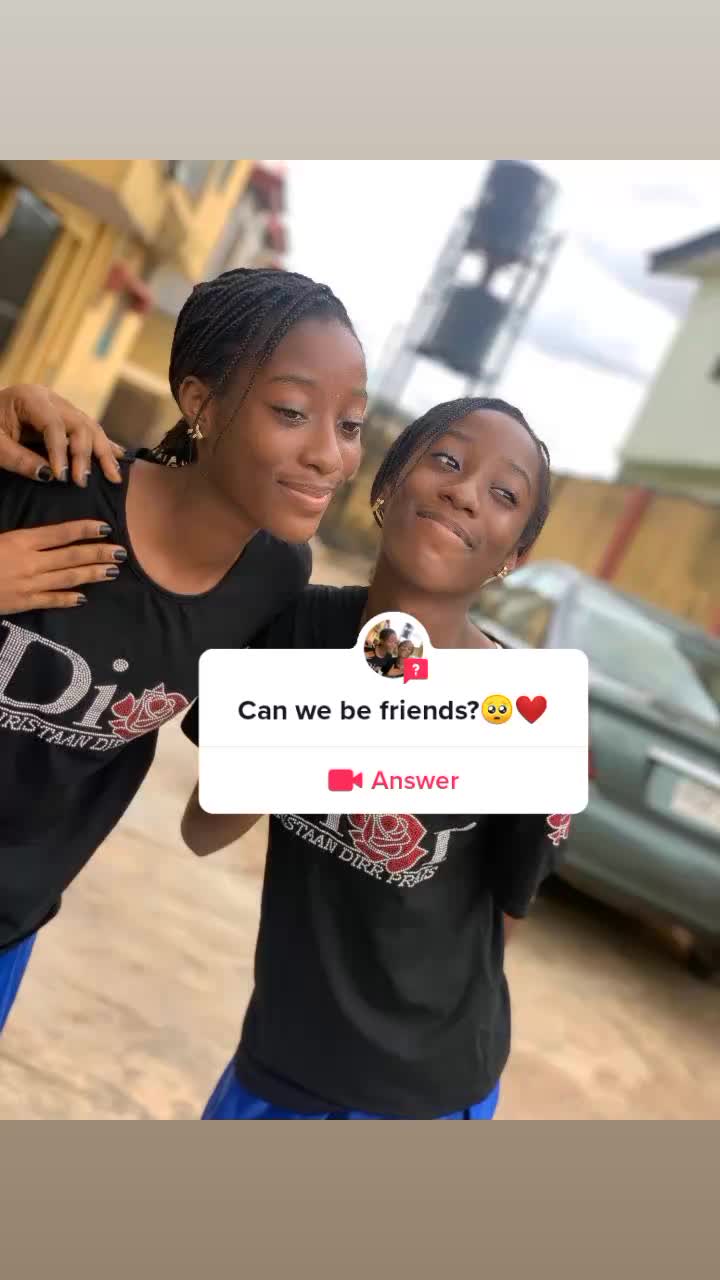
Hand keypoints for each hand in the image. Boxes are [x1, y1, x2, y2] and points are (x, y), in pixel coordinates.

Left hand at [0, 384, 124, 486]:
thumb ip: (18, 459)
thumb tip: (49, 476)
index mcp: (30, 397)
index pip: (55, 425)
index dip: (61, 452)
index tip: (61, 478)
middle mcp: (50, 398)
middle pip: (79, 424)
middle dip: (85, 454)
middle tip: (82, 482)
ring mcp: (60, 406)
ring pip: (90, 426)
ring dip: (103, 452)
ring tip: (113, 476)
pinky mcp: (64, 417)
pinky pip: (88, 429)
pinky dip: (103, 445)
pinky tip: (119, 457)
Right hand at [0, 520, 126, 612]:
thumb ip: (23, 538)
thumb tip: (47, 535)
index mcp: (20, 540)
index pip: (61, 533)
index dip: (85, 529)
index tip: (105, 526)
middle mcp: (30, 561)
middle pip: (72, 555)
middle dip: (99, 553)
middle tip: (121, 551)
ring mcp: (29, 584)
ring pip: (68, 577)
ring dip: (93, 574)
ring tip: (113, 571)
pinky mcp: (24, 603)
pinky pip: (52, 600)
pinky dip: (69, 598)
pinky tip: (85, 597)